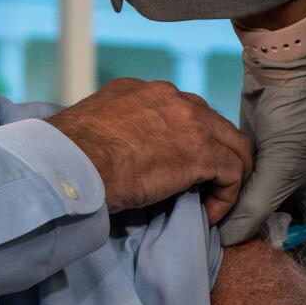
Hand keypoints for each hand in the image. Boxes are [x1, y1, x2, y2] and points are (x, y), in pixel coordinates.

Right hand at [47, 78, 251, 223]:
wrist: (74, 164)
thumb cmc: (72, 155)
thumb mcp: (94, 128)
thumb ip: (116, 130)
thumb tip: (120, 152)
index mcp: (138, 90)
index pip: (179, 110)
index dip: (185, 139)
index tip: (176, 166)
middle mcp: (167, 96)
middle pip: (211, 122)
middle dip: (214, 152)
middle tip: (204, 183)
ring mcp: (189, 120)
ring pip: (232, 144)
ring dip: (226, 174)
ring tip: (214, 200)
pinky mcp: (202, 151)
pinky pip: (233, 172)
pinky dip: (226, 196)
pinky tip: (209, 214)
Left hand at [218, 43, 305, 245]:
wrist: (290, 68)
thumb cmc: (300, 121)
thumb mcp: (280, 171)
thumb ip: (253, 210)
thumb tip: (226, 240)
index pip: (298, 242)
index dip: (272, 252)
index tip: (240, 260)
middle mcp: (303, 191)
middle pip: (272, 224)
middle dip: (246, 231)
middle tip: (213, 241)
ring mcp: (279, 171)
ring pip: (252, 201)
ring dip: (232, 208)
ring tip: (204, 221)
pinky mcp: (258, 154)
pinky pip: (241, 180)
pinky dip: (226, 187)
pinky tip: (203, 195)